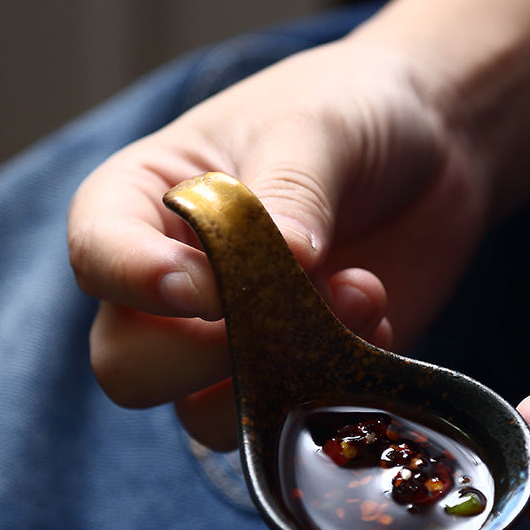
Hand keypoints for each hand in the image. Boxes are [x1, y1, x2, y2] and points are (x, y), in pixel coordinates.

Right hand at [68, 36, 488, 448]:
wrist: (431, 150)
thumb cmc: (350, 112)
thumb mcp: (317, 127)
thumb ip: (291, 190)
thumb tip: (288, 259)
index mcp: (147, 202)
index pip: (98, 257)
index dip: (137, 282)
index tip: (207, 284)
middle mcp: (177, 282)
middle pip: (129, 362)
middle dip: (202, 354)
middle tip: (283, 306)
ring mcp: (234, 337)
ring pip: (202, 412)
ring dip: (282, 372)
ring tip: (359, 294)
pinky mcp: (295, 371)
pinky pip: (283, 417)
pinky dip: (328, 388)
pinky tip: (376, 321)